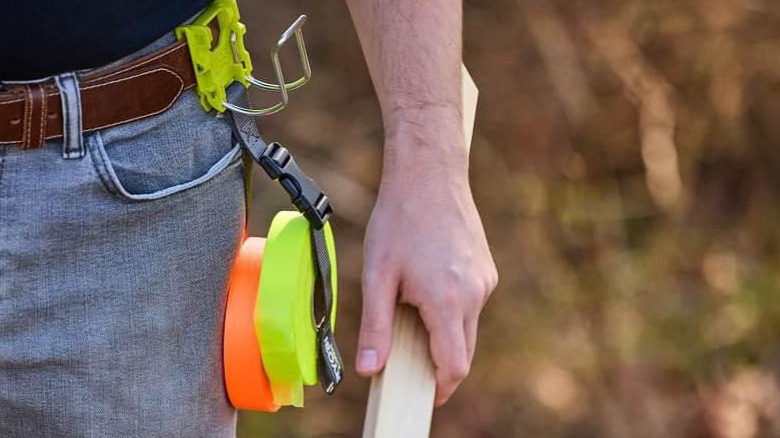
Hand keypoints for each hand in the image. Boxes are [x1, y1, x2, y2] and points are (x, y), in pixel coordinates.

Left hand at [356, 140, 497, 405]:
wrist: (429, 175)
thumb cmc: (399, 221)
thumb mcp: (377, 276)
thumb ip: (375, 326)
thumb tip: (369, 370)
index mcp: (447, 301)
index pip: (454, 365)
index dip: (440, 387)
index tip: (424, 394)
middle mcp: (474, 294)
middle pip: (465, 350)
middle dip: (441, 363)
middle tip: (410, 359)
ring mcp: (484, 280)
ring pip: (469, 326)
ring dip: (446, 333)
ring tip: (413, 313)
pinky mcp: (487, 268)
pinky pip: (473, 302)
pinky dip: (454, 310)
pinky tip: (428, 287)